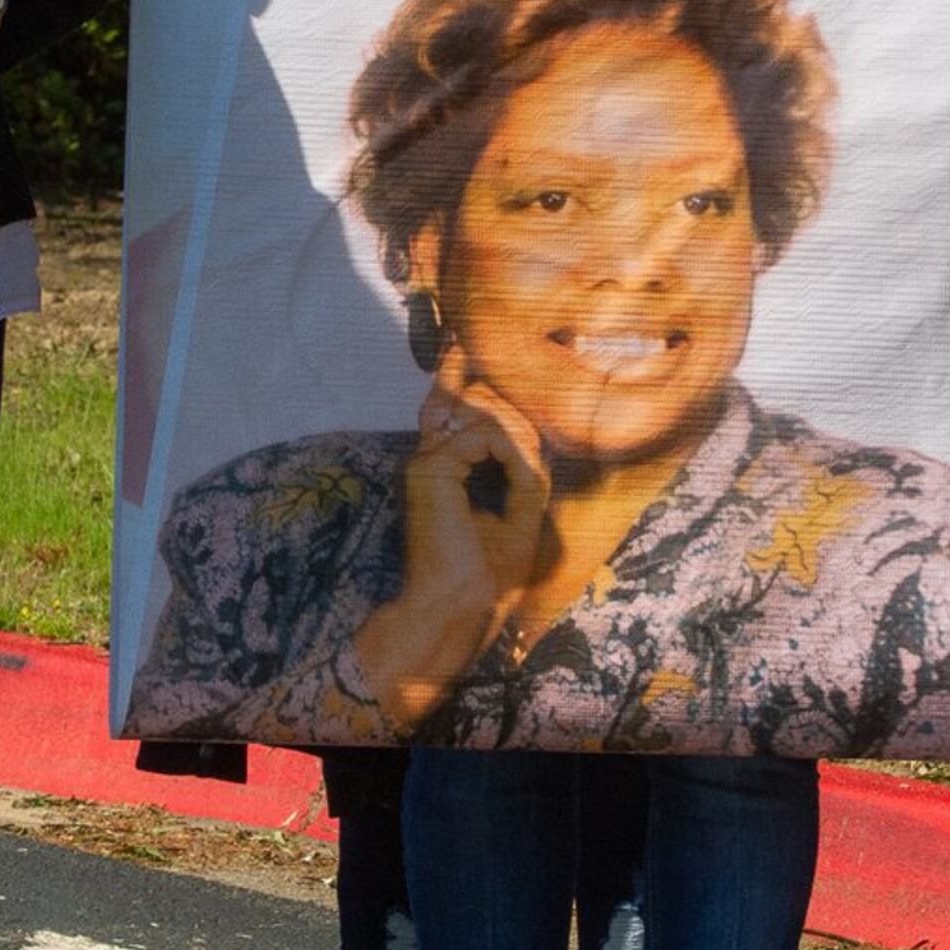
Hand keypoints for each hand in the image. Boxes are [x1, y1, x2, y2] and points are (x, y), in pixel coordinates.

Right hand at [352, 342, 550, 723]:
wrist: (458, 606)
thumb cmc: (488, 574)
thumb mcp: (520, 515)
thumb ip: (520, 471)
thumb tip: (519, 433)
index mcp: (445, 471)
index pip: (454, 410)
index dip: (460, 377)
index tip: (457, 342)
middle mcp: (432, 459)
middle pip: (473, 402)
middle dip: (509, 405)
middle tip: (521, 434)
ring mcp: (428, 460)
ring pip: (484, 413)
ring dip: (516, 436)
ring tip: (520, 473)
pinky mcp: (431, 468)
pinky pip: (486, 435)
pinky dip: (511, 453)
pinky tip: (514, 477)